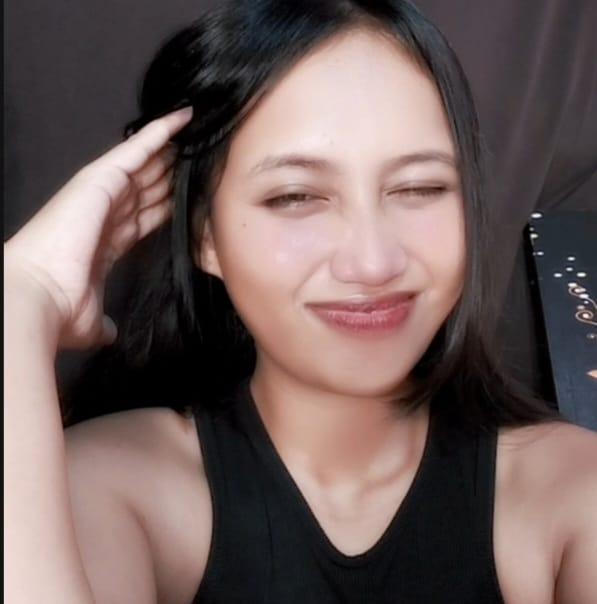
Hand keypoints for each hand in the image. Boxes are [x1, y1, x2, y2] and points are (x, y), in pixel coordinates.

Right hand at [4, 107, 192, 349]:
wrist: (40, 298)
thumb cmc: (62, 309)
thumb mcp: (94, 320)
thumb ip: (105, 323)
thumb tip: (109, 334)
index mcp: (107, 242)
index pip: (145, 218)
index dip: (167, 206)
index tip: (189, 197)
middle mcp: (107, 213)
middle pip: (149, 188)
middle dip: (172, 175)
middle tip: (201, 157)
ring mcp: (103, 193)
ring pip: (146, 165)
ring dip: (170, 150)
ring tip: (198, 131)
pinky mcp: (99, 178)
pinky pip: (136, 150)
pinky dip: (159, 134)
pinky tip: (181, 119)